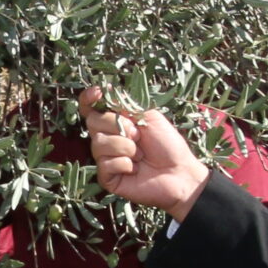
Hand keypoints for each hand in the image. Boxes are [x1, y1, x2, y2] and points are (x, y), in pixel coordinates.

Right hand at [80, 87, 210, 219]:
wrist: (179, 172)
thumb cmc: (168, 145)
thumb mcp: (148, 117)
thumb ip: (125, 105)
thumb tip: (105, 91)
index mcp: (116, 122)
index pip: (91, 108)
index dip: (88, 99)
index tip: (97, 93)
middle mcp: (107, 138)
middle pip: (92, 122)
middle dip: (118, 125)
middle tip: (138, 136)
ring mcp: (105, 158)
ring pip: (99, 143)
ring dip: (126, 147)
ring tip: (141, 156)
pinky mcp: (107, 177)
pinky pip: (106, 164)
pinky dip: (125, 164)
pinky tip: (136, 170)